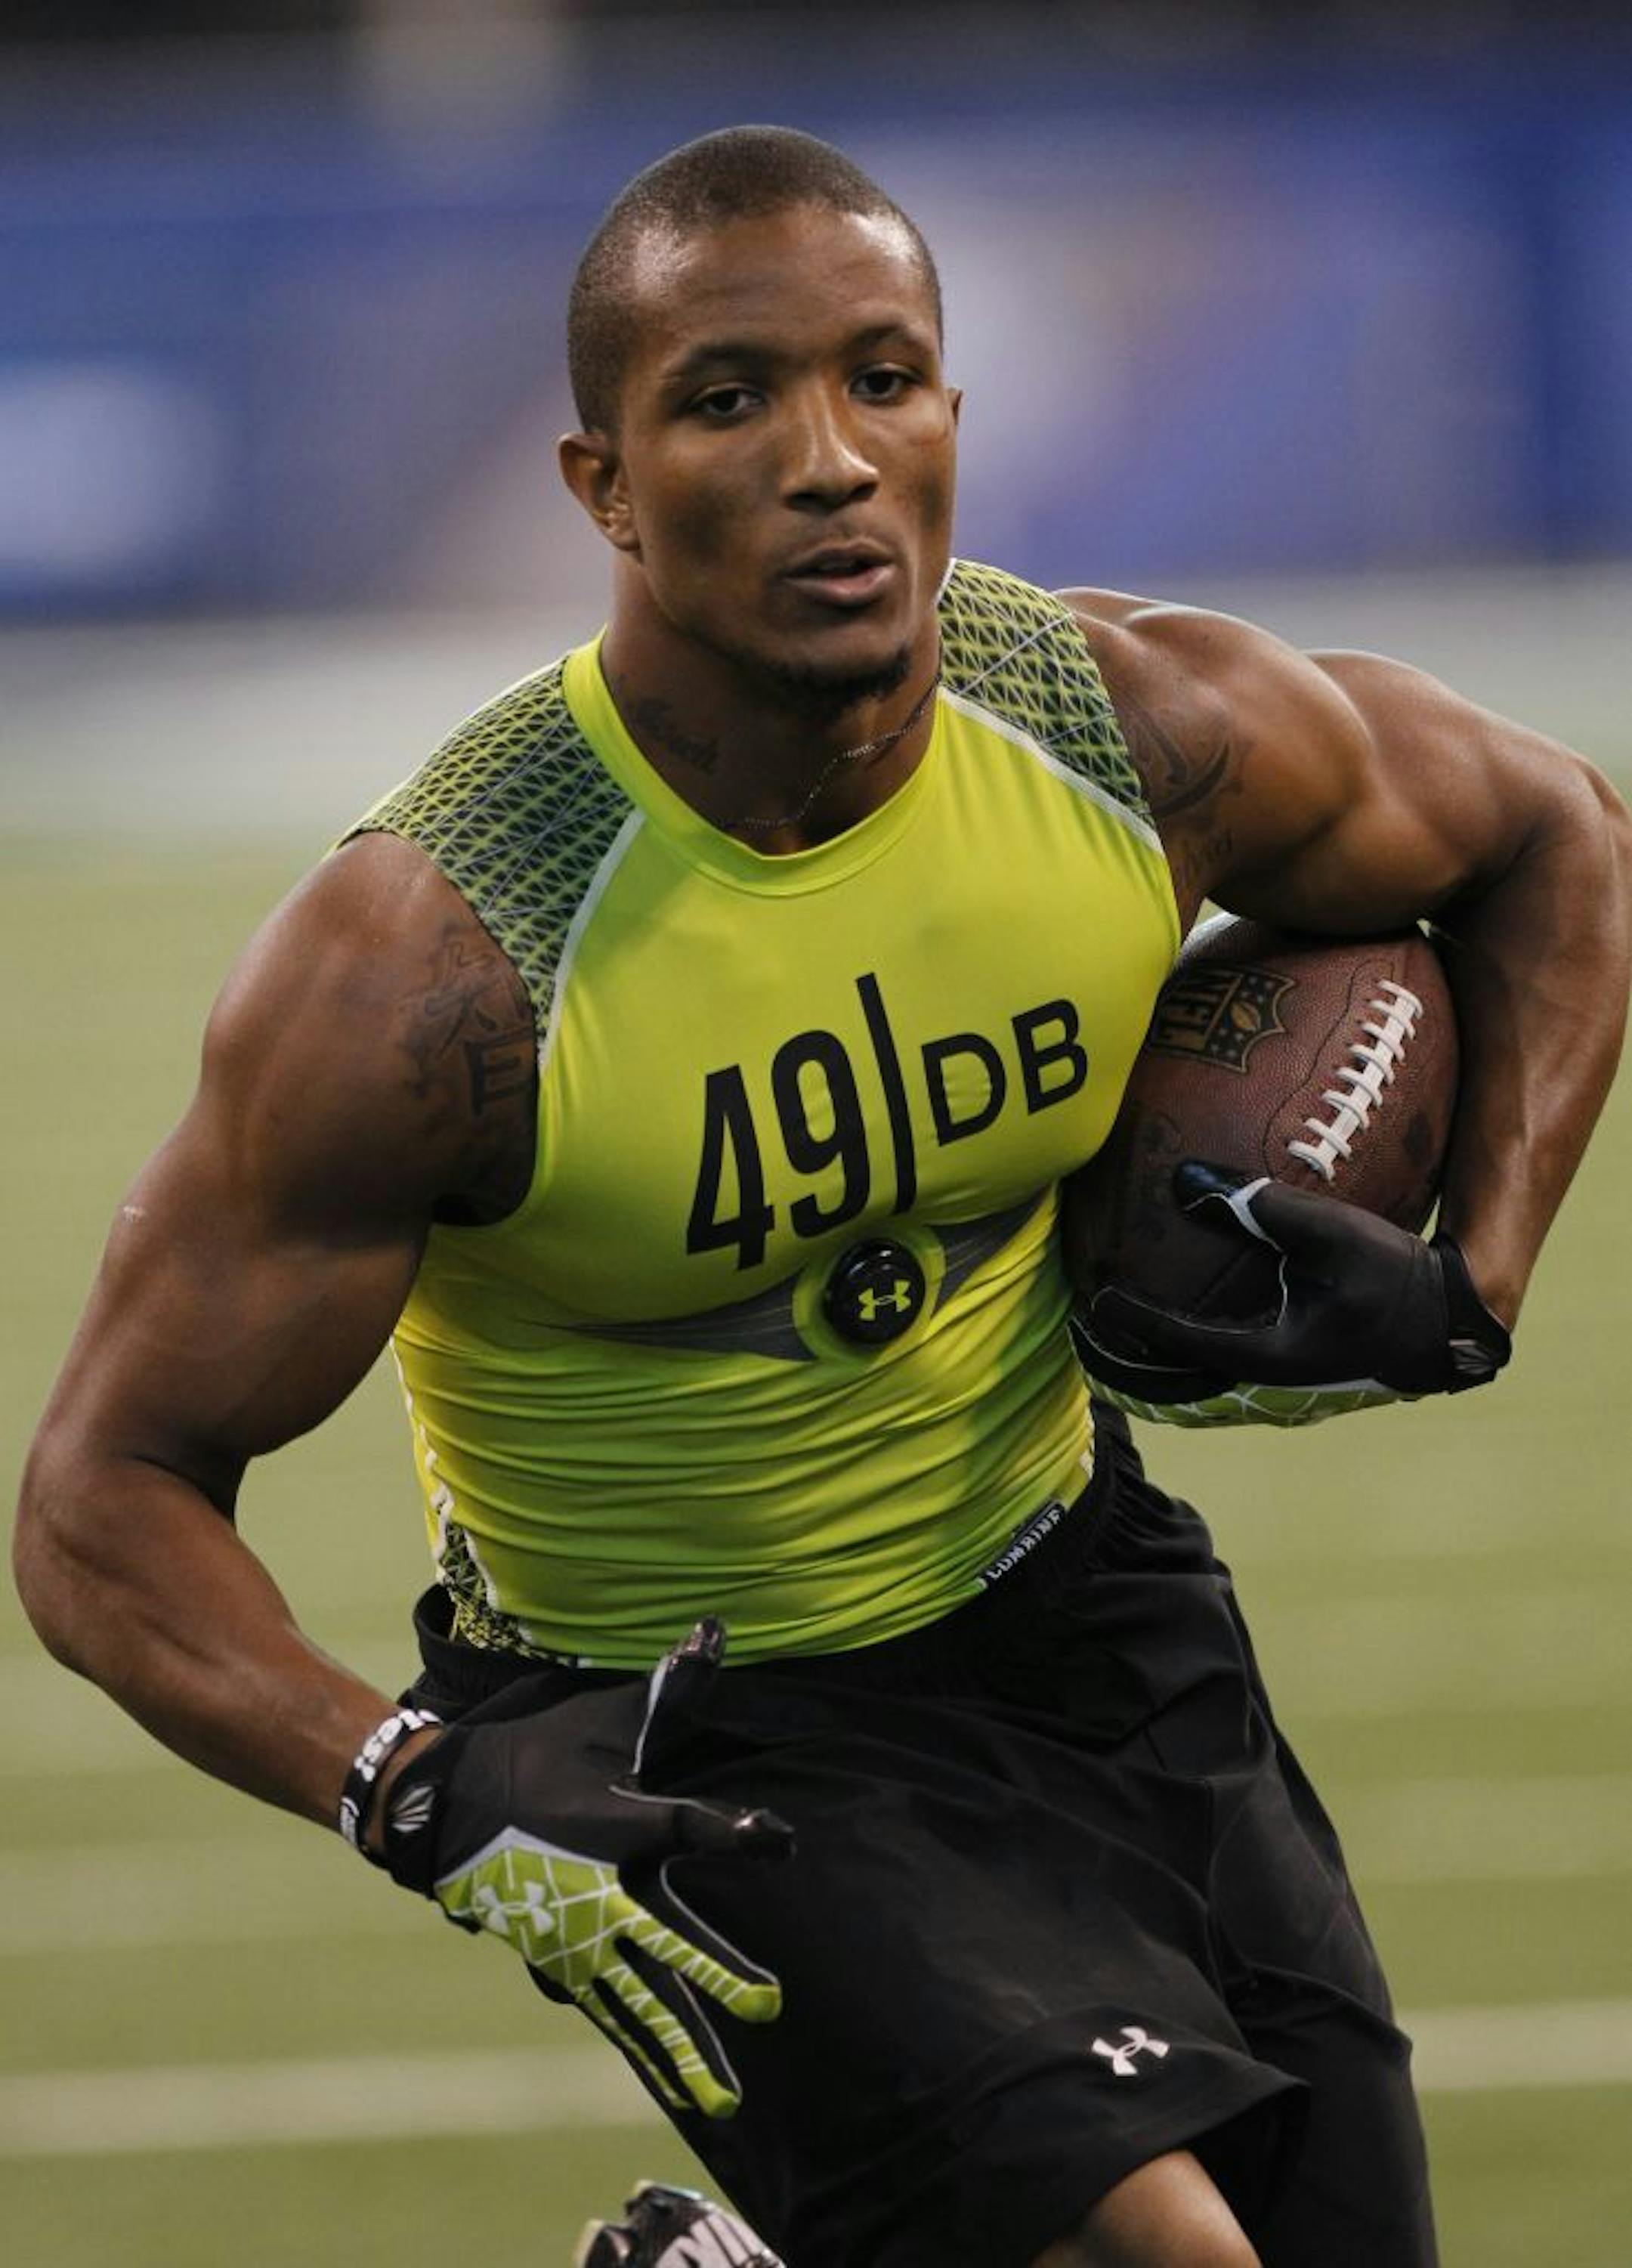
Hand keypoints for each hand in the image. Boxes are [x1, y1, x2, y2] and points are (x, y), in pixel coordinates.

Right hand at [378, 1617, 791, 2118]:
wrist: (445, 1806)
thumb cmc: (539, 1755)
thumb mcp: (605, 1719)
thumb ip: (670, 1685)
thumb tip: (718, 1626)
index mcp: (618, 1825)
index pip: (690, 1826)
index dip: (737, 1832)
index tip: (783, 1840)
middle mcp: (603, 1888)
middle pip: (671, 1940)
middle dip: (719, 1974)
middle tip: (773, 2006)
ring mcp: (578, 1935)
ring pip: (639, 2000)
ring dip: (682, 2048)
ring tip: (725, 2100)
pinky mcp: (561, 1960)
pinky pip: (607, 2011)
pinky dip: (638, 2048)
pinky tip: (672, 2089)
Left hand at [1080, 1164, 1510, 1399]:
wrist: (1451, 1319)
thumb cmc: (1393, 1276)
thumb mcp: (1326, 1233)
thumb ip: (1257, 1206)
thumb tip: (1182, 1181)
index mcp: (1266, 1355)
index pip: (1178, 1341)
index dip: (1132, 1321)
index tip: (1094, 1299)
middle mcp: (1266, 1376)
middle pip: (1180, 1369)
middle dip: (1135, 1349)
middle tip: (1090, 1320)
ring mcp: (1282, 1376)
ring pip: (1205, 1367)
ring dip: (1164, 1348)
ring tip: (1127, 1317)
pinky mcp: (1297, 1362)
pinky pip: (1232, 1350)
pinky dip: (1201, 1333)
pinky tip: (1194, 1303)